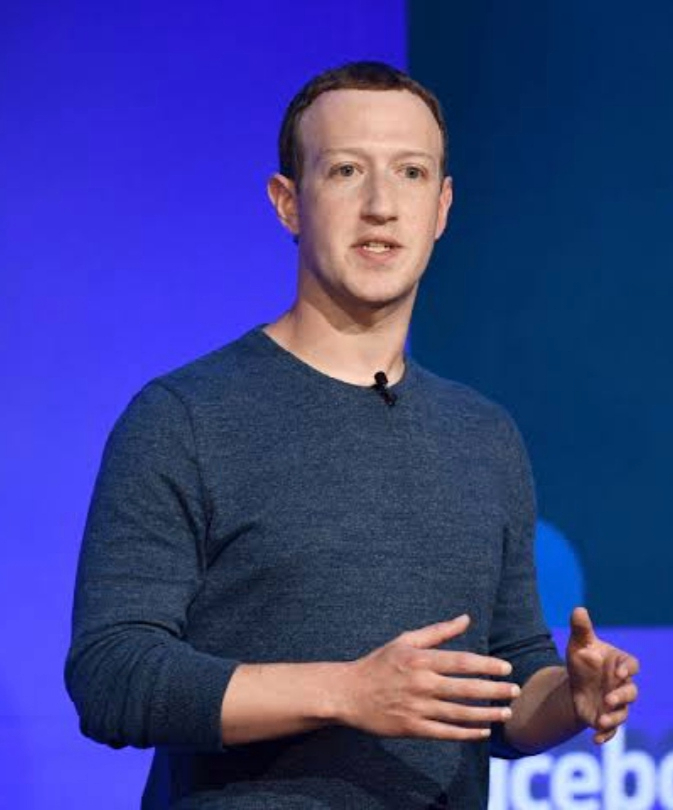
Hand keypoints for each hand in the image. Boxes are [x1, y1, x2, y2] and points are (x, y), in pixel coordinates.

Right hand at [339, 614, 520, 740]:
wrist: (349, 693)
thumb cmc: (380, 663)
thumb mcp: (405, 640)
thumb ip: (438, 631)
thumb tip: (466, 619)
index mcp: (420, 660)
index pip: (460, 662)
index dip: (486, 665)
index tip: (506, 668)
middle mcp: (420, 684)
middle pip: (465, 689)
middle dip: (494, 690)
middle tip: (515, 691)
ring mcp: (417, 708)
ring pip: (459, 714)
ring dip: (486, 714)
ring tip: (506, 713)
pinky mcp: (412, 728)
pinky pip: (445, 733)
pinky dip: (467, 733)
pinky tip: (483, 731)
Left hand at [566, 607, 638, 744]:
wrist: (574, 681)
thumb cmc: (582, 659)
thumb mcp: (578, 644)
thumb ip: (581, 629)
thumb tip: (578, 609)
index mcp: (619, 664)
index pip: (631, 665)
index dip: (628, 669)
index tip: (620, 672)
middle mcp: (622, 685)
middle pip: (631, 692)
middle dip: (622, 696)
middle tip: (609, 699)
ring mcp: (616, 703)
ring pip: (623, 713)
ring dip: (614, 718)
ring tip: (601, 720)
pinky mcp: (607, 718)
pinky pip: (611, 730)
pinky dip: (605, 735)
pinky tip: (595, 740)